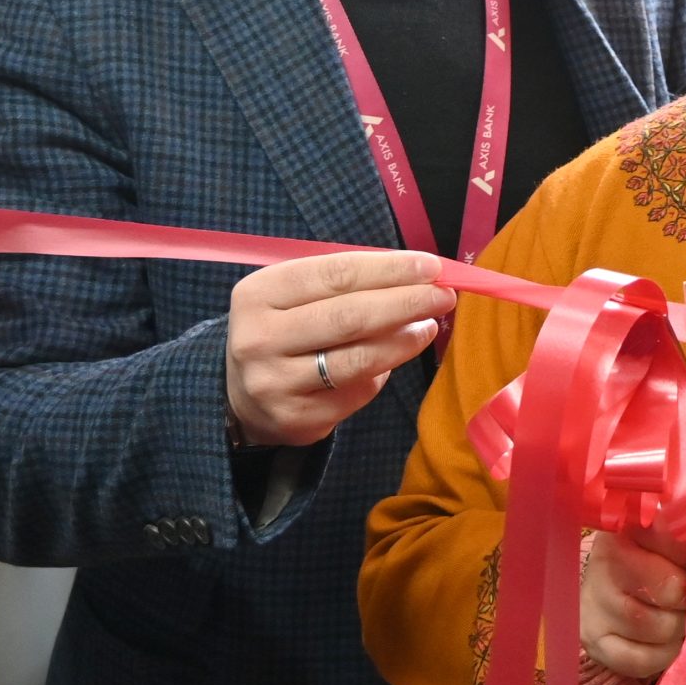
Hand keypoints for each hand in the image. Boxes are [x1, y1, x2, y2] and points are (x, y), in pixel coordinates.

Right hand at [224, 251, 454, 447]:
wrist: (241, 394)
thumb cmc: (285, 329)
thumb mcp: (297, 295)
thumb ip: (348, 283)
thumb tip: (420, 276)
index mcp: (259, 294)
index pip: (335, 274)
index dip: (388, 269)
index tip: (430, 266)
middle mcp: (259, 338)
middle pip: (350, 316)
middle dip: (406, 302)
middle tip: (444, 295)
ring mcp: (275, 383)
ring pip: (358, 359)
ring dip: (405, 340)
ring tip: (430, 326)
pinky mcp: (296, 418)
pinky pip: (357, 391)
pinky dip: (383, 372)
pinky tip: (394, 356)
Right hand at [582, 518, 685, 681]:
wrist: (607, 587)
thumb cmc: (663, 547)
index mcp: (635, 519)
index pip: (673, 533)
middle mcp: (609, 557)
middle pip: (668, 587)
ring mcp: (599, 600)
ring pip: (660, 626)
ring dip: (685, 625)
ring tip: (683, 609)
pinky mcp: (595, 638)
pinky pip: (644, 658)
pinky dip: (666, 653)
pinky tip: (666, 635)